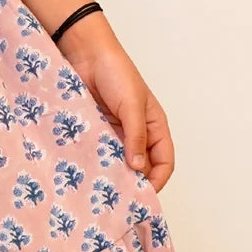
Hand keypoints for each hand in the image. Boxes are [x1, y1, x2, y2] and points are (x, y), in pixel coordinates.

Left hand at [57, 20, 174, 191]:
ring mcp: (116, 132)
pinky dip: (97, 162)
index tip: (143, 194)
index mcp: (155, 126)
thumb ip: (136, 136)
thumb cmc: (116, 73)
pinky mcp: (96, 130)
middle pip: (142, 166)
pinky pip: (100, 152)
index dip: (158, 179)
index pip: (164, 161)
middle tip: (121, 197)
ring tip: (104, 188)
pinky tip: (90, 172)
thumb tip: (139, 167)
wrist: (86, 54)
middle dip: (134, 181)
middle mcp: (137, 132)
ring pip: (119, 162)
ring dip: (114, 173)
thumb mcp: (132, 105)